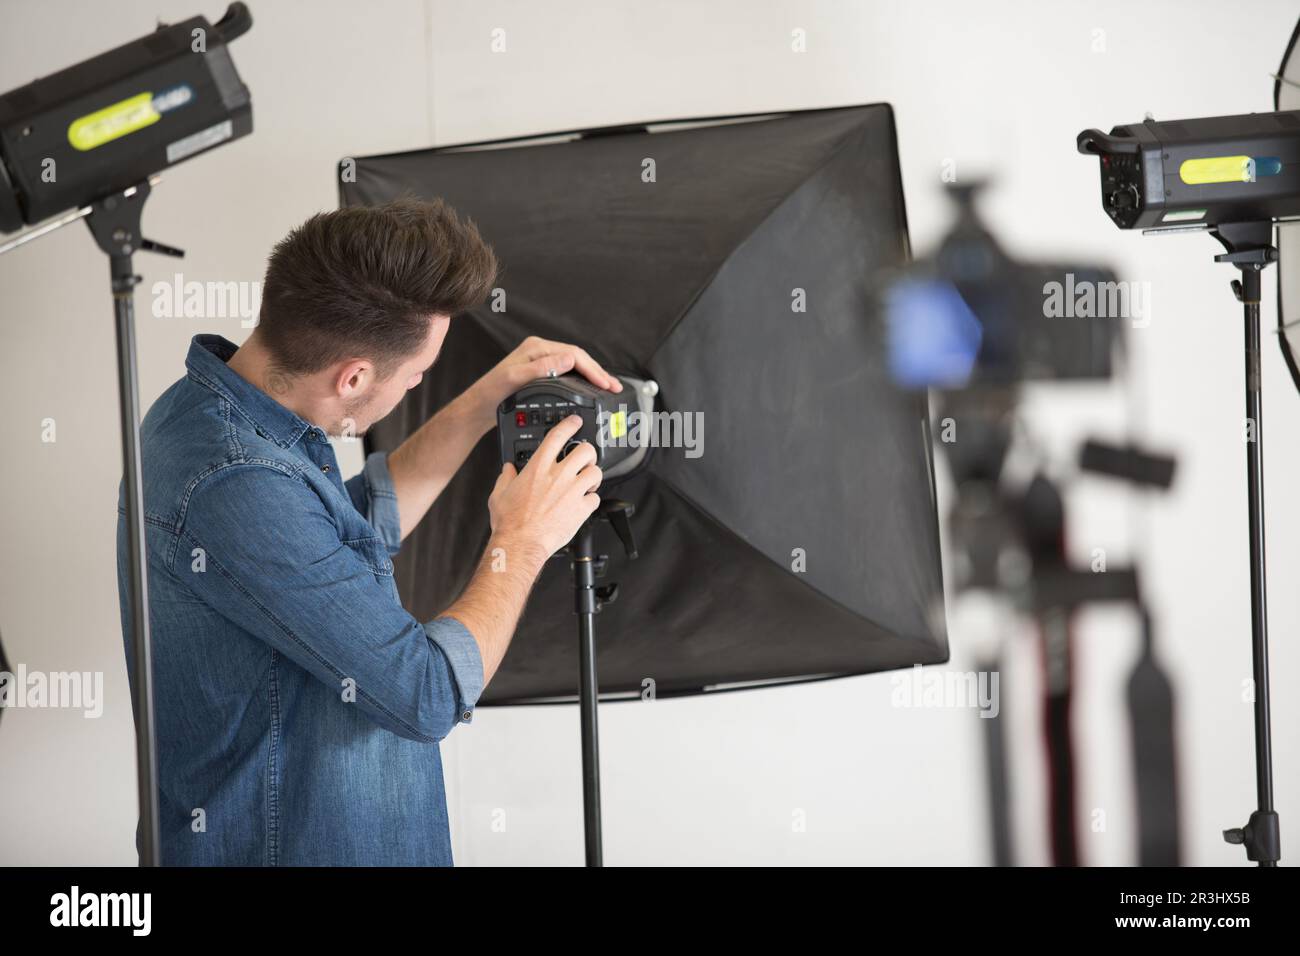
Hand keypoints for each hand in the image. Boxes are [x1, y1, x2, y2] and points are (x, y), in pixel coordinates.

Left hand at [466, 336, 621, 430]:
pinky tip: (590, 387)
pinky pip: (569, 372)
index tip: (605, 384)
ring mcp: (541, 361)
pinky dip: (583, 380)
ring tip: (609, 388)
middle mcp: (540, 351)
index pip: (573, 354)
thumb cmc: (493, 393)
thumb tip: (569, 359)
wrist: (479, 407)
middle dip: (598, 372)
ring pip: (575, 365)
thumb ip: (542, 368)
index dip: (592, 369)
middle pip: (578, 358)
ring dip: (593, 376)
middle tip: (615, 387)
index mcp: (537, 348)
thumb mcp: (516, 378)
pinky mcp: (541, 372)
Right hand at [487, 415, 601, 561]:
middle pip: (585, 450)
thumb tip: (507, 469)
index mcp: (538, 467)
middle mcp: (558, 476)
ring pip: (596, 472)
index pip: (558, 436)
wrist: (521, 543)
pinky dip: (591, 500)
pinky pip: (595, 498)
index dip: (570, 425)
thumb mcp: (499, 495)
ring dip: (593, 476)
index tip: (575, 422)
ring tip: (587, 483)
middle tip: (584, 460)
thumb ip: (505, 478)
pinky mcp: (581, 509)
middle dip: (588, 452)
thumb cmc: (510, 522)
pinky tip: (583, 504)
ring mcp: (572, 491)